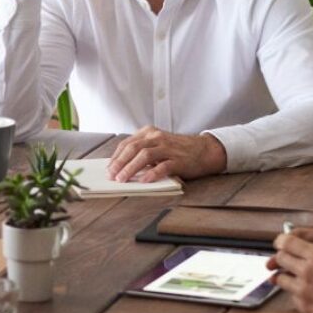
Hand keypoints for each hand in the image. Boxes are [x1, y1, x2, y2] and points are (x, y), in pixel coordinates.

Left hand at [106, 128, 226, 181]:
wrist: (204, 150)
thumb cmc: (177, 150)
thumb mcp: (157, 144)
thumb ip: (142, 150)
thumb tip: (121, 166)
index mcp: (149, 132)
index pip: (127, 143)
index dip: (116, 157)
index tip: (108, 169)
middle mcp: (157, 137)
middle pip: (133, 148)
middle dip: (120, 163)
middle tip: (111, 176)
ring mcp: (168, 148)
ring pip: (145, 156)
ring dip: (131, 168)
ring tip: (123, 179)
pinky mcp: (179, 160)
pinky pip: (163, 166)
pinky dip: (152, 173)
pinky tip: (144, 180)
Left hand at [270, 233, 312, 312]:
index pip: (286, 241)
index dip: (281, 242)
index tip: (281, 245)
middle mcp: (305, 270)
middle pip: (280, 258)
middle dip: (282, 258)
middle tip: (287, 262)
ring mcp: (301, 288)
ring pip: (280, 278)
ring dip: (285, 277)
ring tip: (295, 279)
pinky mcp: (301, 304)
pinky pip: (290, 295)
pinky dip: (295, 293)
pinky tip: (307, 294)